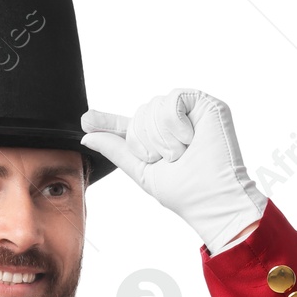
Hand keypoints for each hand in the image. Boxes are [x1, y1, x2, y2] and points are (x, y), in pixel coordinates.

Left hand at [80, 90, 266, 253]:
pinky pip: (173, 99)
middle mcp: (173, 122)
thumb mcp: (141, 170)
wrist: (210, 198)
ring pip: (154, 106)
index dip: (108, 121)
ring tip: (181, 152)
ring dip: (161, 136)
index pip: (130, 125)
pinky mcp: (205, 104)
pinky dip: (174, 122)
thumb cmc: (183, 191)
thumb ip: (116, 150)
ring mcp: (190, 111)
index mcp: (158, 139)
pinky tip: (188, 138)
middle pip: (140, 113)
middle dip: (145, 140)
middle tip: (166, 159)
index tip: (86, 120)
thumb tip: (87, 137)